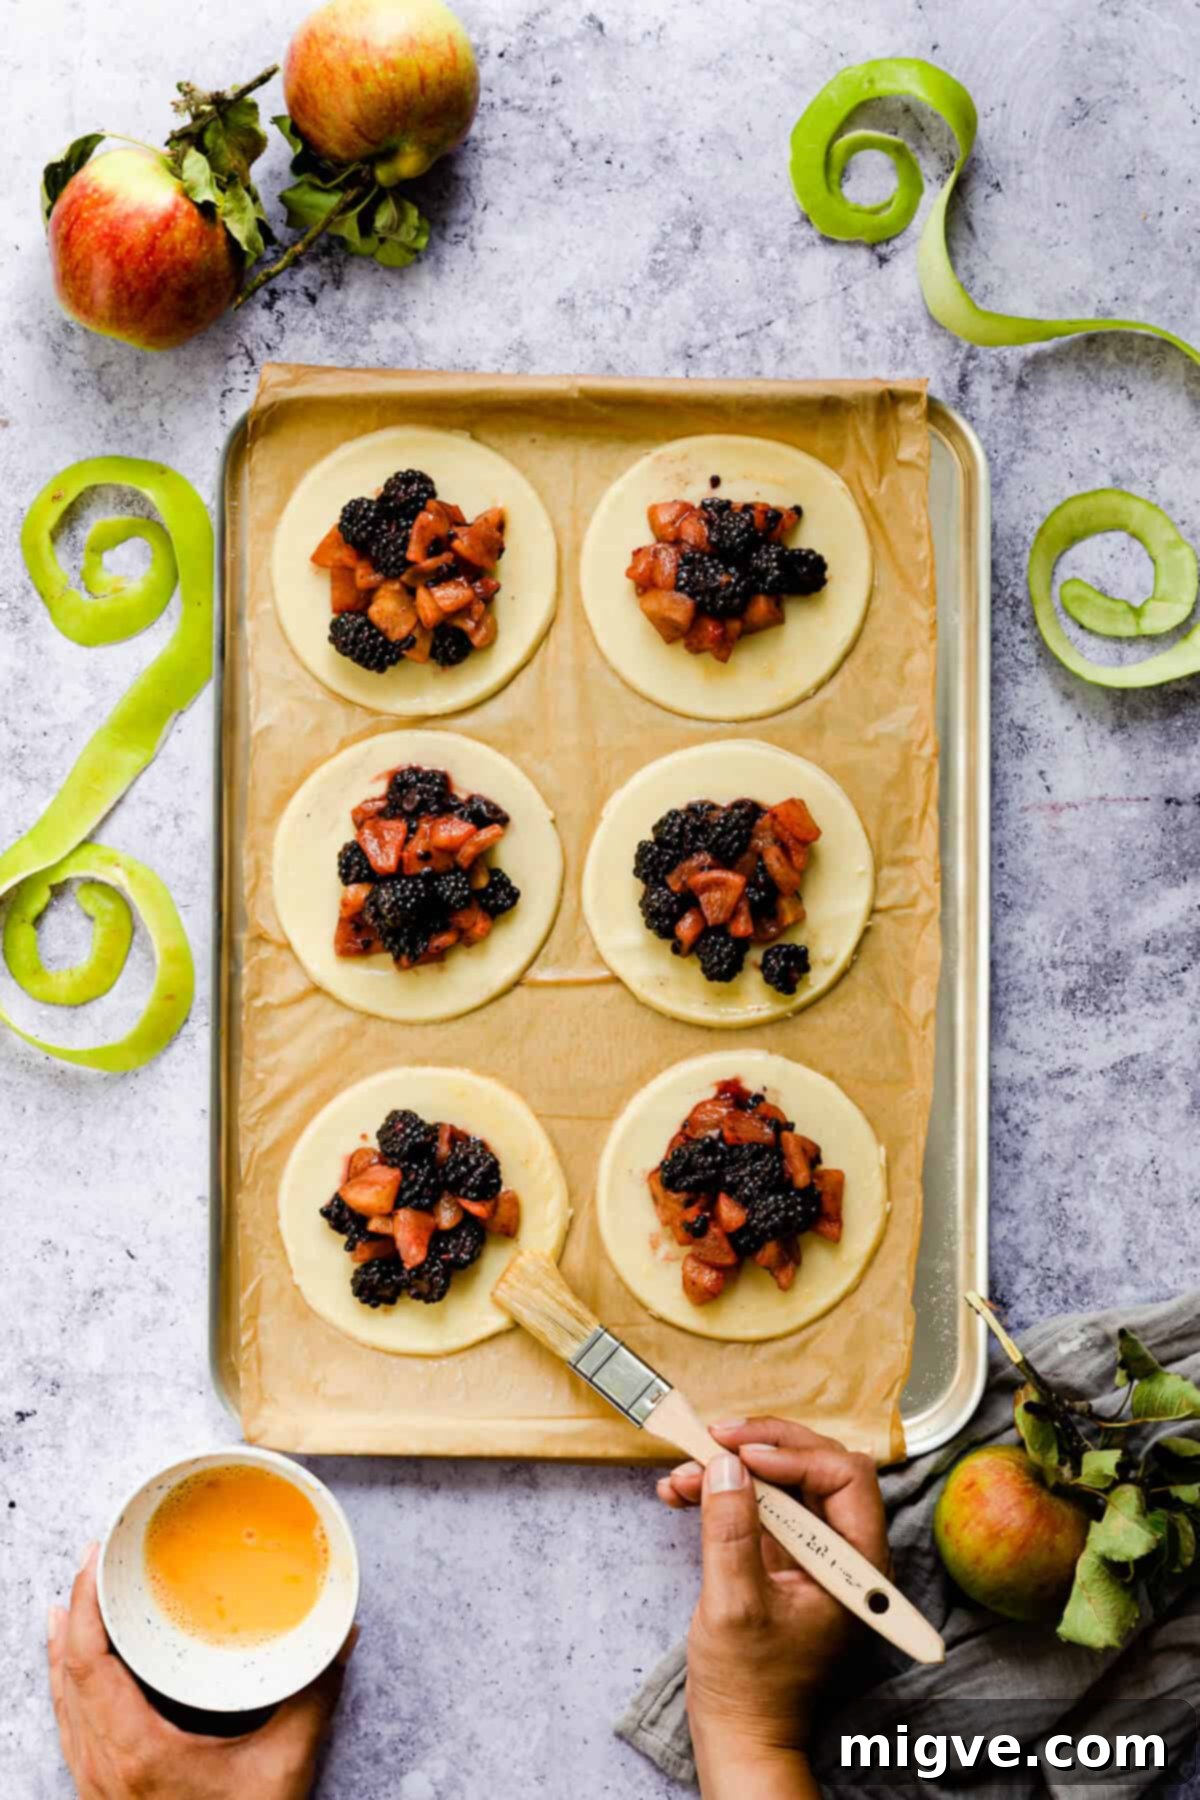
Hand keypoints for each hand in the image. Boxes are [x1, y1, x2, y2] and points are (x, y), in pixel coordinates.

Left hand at [49, 1542, 354, 1798]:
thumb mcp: (285, 1767)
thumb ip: (313, 1697)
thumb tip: (343, 1636)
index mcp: (136, 1751)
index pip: (88, 1662)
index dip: (86, 1604)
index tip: (97, 1558)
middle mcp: (103, 1767)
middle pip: (67, 1676)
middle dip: (76, 1614)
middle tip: (94, 1564)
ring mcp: (96, 1788)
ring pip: (63, 1706)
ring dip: (65, 1652)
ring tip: (75, 1606)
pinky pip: (72, 1732)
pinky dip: (70, 1691)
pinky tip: (82, 1678)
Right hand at [656, 1419, 889, 1798]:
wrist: (742, 1734)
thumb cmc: (750, 1686)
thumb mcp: (735, 1607)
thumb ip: (731, 1532)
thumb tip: (727, 1465)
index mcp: (856, 1566)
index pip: (845, 1477)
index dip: (795, 1455)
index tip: (743, 1455)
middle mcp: (842, 1552)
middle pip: (815, 1467)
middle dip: (760, 1448)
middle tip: (712, 1439)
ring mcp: (812, 1553)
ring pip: (782, 1482)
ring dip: (732, 1469)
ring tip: (680, 1474)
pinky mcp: (782, 1557)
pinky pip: (759, 1506)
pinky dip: (724, 1494)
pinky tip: (681, 1493)